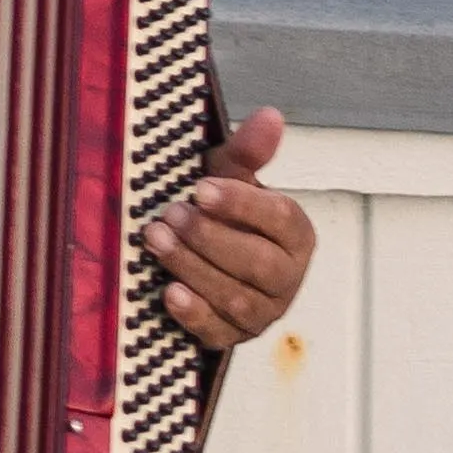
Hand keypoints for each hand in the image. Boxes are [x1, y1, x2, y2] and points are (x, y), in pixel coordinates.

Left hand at [142, 107, 314, 355]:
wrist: (204, 257)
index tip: (200, 188)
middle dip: (210, 238)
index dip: (240, 204)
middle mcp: (287, 277)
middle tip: (171, 214)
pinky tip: (169, 292)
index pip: (279, 219)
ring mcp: (262, 312)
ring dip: (192, 267)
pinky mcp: (232, 336)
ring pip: (234, 296)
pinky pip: (217, 332)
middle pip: (258, 263)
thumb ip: (248, 151)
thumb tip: (269, 116)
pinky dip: (193, 314)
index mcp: (296, 234)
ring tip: (156, 239)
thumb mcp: (230, 177)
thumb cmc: (221, 214)